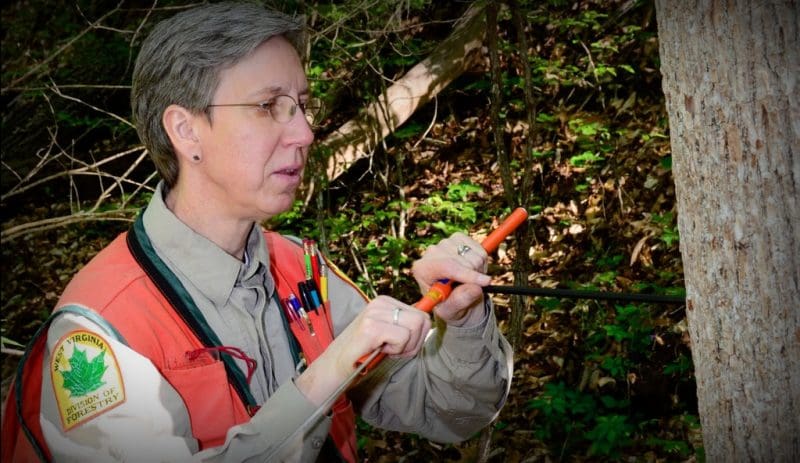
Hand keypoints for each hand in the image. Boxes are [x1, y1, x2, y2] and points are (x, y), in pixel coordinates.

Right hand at [296, 295, 430, 404]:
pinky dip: (395, 351)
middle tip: (393, 351)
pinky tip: (378, 351)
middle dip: (414, 342)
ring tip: (384, 350)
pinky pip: (403, 338)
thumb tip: (427, 322)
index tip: (399, 346)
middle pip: (422, 320)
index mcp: (385, 301)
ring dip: (404, 347)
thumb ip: (405, 326)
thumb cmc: (363, 353)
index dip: (417, 337)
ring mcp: (375, 313)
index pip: (422, 314)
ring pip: (415, 327)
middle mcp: (380, 302)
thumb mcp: (387, 334)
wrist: (334, 367)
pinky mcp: (371, 327)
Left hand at [411, 232, 490, 326]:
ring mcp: (445, 243)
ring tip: (470, 280)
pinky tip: (472, 269)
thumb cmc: (447, 305)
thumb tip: (475, 288)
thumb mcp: (451, 311)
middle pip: (463, 260)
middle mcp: (431, 253)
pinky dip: (481, 261)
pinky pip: (479, 249)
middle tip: (471, 288)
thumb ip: (460, 301)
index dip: (468, 274)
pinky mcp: (458, 238)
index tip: (485, 283)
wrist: (453, 296)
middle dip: (474, 276)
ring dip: (478, 270)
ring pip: (473, 254)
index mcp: (422, 269)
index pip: (447, 266)